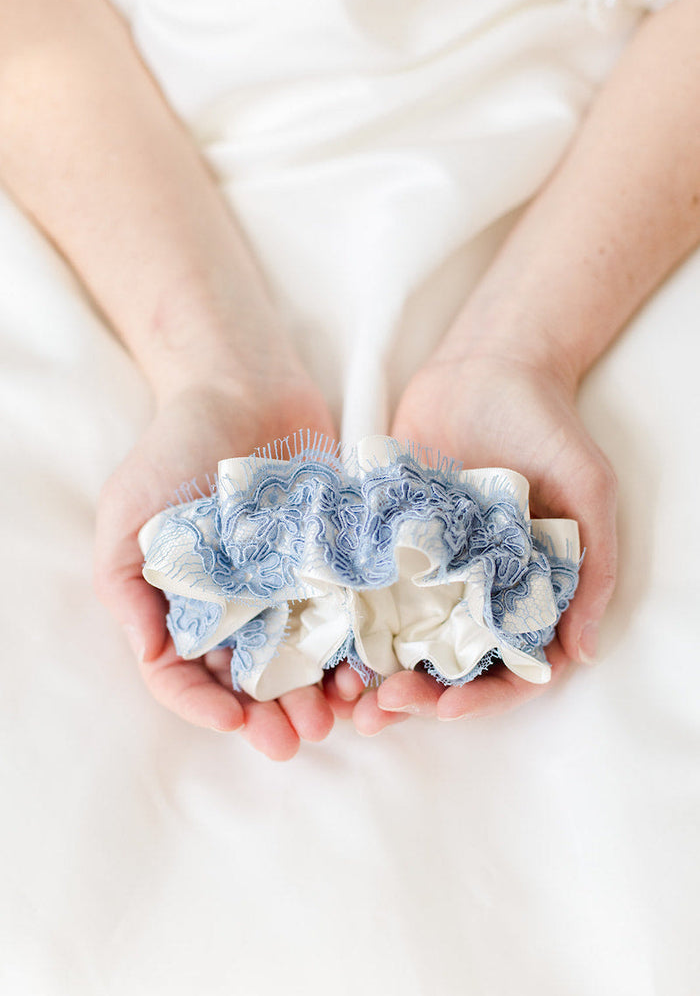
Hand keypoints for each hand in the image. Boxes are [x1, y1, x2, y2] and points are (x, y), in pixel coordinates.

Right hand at [94, 370, 336, 759]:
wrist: (242, 384)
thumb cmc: (174, 446)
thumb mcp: (129, 515)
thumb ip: (129, 588)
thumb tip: (151, 657)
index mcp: (186, 606)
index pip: (187, 677)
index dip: (205, 707)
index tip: (235, 721)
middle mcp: (238, 606)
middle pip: (253, 681)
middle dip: (274, 715)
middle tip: (299, 737)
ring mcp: (289, 587)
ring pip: (306, 660)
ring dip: (322, 694)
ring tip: (341, 712)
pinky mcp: (335, 563)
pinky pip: (349, 615)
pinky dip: (360, 647)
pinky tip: (373, 666)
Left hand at [333, 352, 616, 732]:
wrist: (489, 366)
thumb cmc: (549, 427)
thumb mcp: (589, 490)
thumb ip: (592, 566)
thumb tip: (584, 650)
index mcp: (523, 591)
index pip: (508, 666)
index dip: (483, 698)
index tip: (449, 710)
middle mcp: (473, 588)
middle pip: (445, 664)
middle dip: (416, 695)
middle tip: (383, 710)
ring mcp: (426, 565)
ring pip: (398, 636)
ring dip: (373, 672)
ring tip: (344, 694)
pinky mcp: (385, 536)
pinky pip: (361, 584)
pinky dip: (343, 617)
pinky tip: (320, 637)